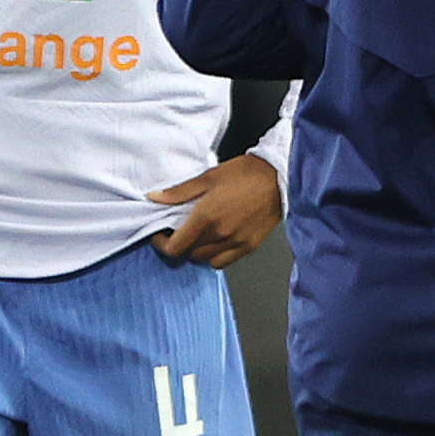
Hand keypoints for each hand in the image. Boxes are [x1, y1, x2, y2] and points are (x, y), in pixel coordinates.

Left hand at [143, 154, 283, 269]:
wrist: (279, 178)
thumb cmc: (246, 173)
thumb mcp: (208, 177)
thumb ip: (179, 191)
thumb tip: (155, 197)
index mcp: (206, 217)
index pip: (175, 247)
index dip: (161, 244)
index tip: (160, 236)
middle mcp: (220, 234)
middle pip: (188, 253)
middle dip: (180, 243)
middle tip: (181, 229)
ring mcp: (235, 243)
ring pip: (205, 259)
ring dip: (197, 250)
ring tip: (200, 234)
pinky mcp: (249, 246)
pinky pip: (223, 261)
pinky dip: (215, 255)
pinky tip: (217, 241)